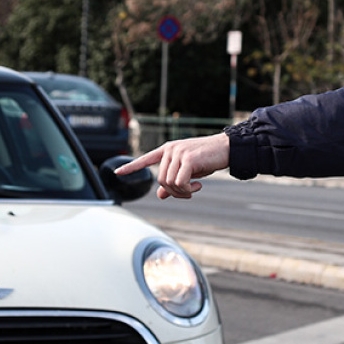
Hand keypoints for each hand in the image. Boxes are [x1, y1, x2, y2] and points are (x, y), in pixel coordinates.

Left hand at [115, 133, 229, 198]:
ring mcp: (178, 153)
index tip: (117, 173)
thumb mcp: (187, 171)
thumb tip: (159, 195)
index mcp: (167, 150)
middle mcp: (170, 150)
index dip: (131, 167)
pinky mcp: (188, 159)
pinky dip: (187, 189)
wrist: (226, 148)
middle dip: (174, 192)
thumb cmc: (207, 160)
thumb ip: (172, 181)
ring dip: (182, 192)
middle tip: (188, 193)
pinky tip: (197, 186)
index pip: (145, 159)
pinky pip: (179, 182)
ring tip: (194, 189)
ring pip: (169, 183)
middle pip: (160, 180)